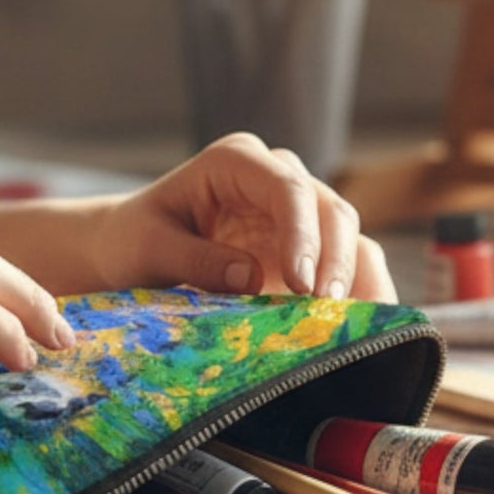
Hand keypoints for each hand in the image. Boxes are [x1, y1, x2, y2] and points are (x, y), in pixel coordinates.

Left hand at [88, 133, 395, 303]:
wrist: (130, 250)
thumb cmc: (134, 239)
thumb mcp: (147, 246)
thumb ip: (194, 258)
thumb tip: (251, 277)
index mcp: (237, 162)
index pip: (287, 187)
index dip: (303, 233)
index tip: (303, 283)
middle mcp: (277, 179)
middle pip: (330, 210)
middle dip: (337, 261)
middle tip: (330, 311)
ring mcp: (297, 216)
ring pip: (350, 238)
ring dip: (359, 282)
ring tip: (358, 328)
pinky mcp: (307, 252)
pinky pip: (347, 268)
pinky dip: (360, 297)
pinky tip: (364, 331)